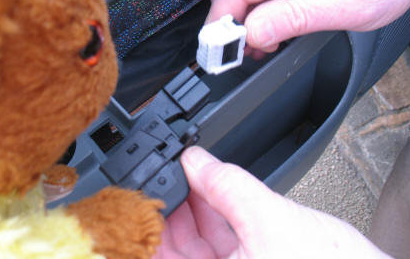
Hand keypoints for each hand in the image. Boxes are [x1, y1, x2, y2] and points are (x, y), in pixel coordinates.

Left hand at [154, 146, 390, 258]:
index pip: (159, 256)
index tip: (138, 197)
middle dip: (169, 211)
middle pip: (175, 249)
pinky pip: (221, 240)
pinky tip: (210, 189)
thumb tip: (194, 160)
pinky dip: (214, 214)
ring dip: (191, 207)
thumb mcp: (271, 219)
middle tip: (164, 176)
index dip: (144, 228)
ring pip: (197, 243)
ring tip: (188, 175)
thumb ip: (227, 186)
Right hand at [207, 0, 409, 55]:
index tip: (220, 53)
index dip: (222, 23)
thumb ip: (293, 18)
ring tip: (261, 45)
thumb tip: (251, 32)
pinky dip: (255, 7)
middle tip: (241, 52)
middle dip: (228, 20)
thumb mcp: (346, 6)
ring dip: (242, 16)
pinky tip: (270, 27)